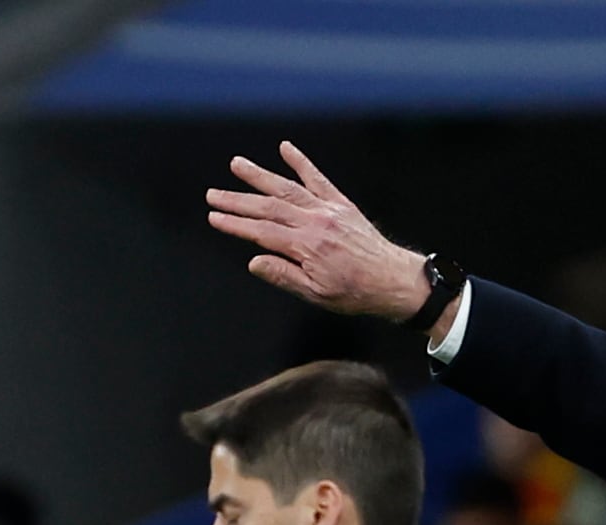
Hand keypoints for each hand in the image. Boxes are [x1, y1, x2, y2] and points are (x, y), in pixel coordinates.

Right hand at [206, 143, 437, 322]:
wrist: (392, 279)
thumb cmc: (354, 292)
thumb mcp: (315, 294)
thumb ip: (284, 275)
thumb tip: (254, 262)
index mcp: (307, 246)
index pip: (262, 232)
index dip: (235, 224)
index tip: (214, 217)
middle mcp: (315, 222)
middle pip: (268, 207)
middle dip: (237, 200)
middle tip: (213, 194)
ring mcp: (328, 209)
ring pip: (287, 188)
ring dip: (260, 175)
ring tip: (237, 164)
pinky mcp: (340, 203)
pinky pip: (318, 178)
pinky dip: (301, 162)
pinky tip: (285, 148)